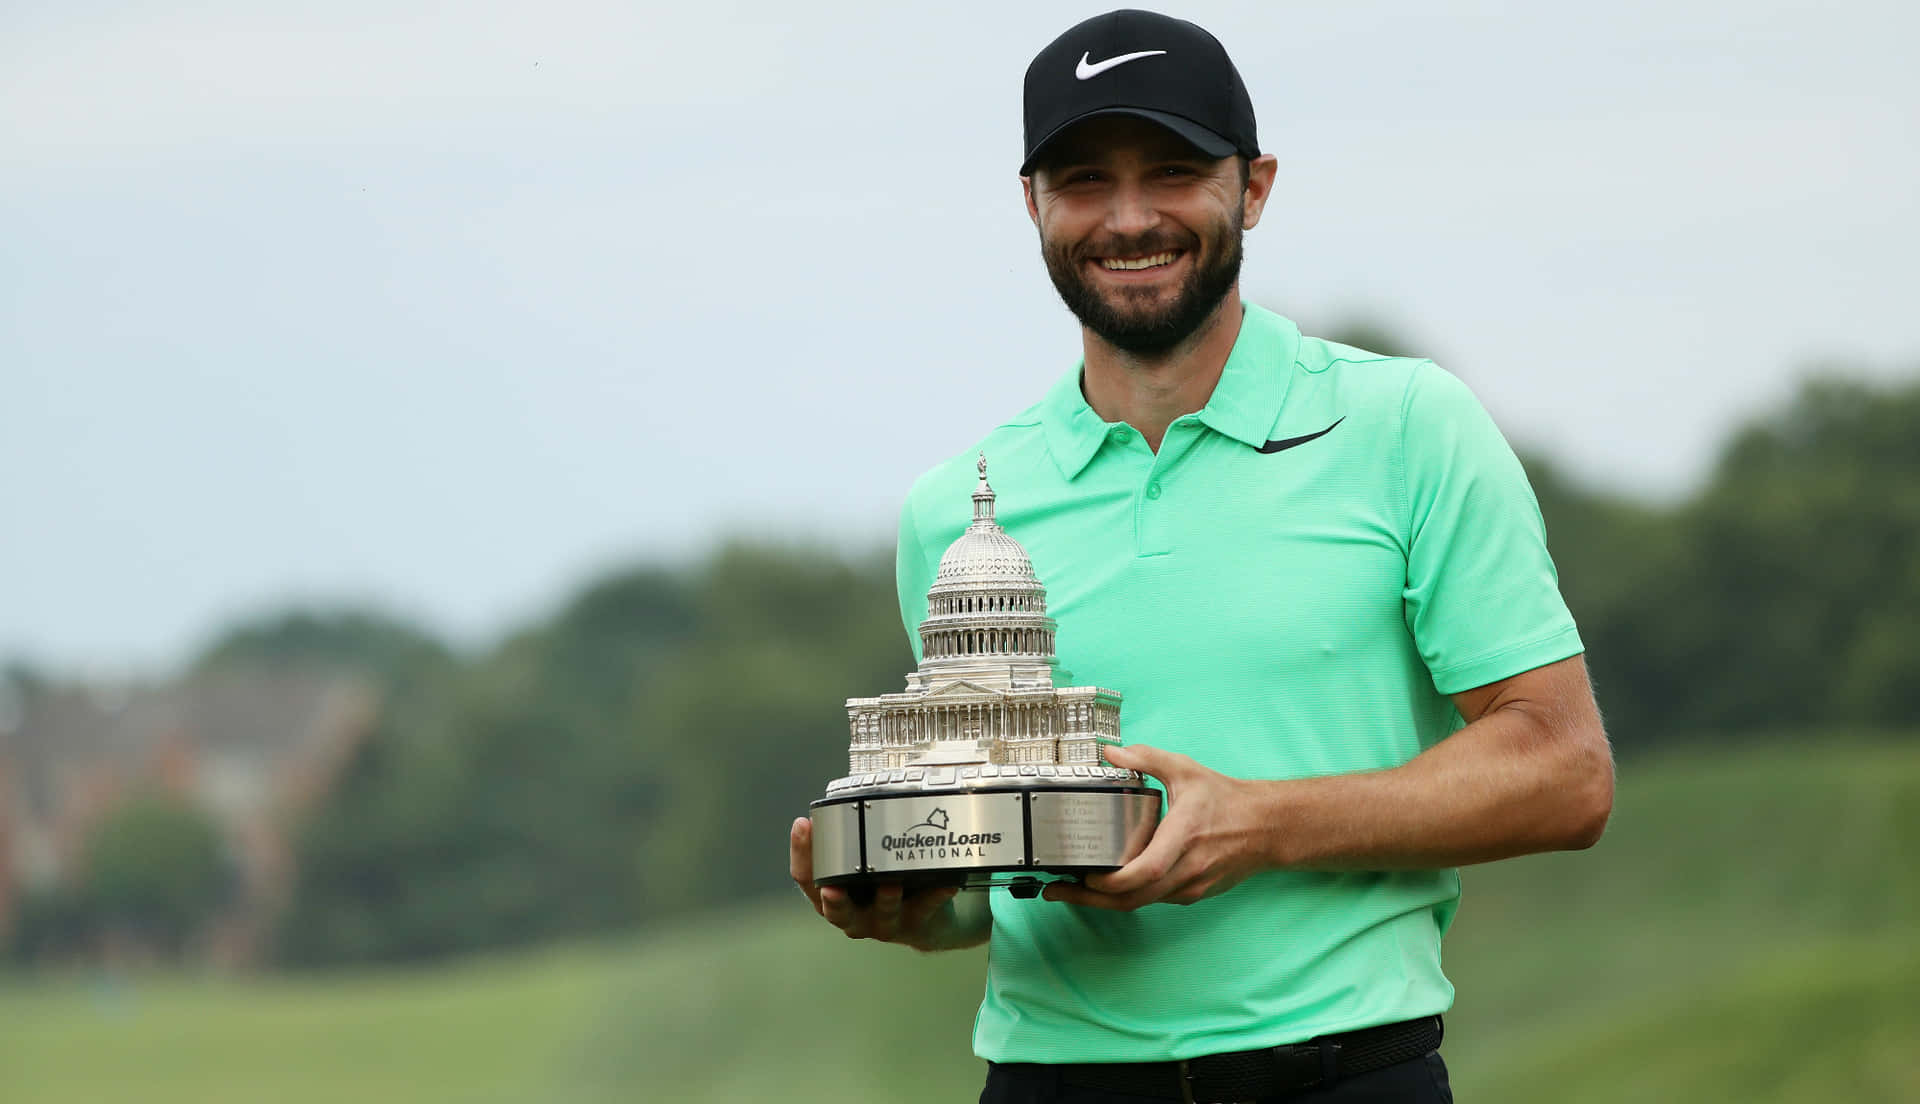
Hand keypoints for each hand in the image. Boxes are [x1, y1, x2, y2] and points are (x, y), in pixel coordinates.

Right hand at [790, 816, 959, 945]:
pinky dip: (935, 896)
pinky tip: (945, 883)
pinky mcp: (915, 924)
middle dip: (834, 900)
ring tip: (891, 884)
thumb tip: (846, 796)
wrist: (925, 921)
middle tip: (831, 888)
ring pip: (883, 914)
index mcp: (832, 895)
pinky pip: (926, 909)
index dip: (801, 852)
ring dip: (886, 899)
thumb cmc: (883, 884)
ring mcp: (884, 923)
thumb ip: (851, 841)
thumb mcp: (862, 864)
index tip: (803, 824)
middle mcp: (853, 914)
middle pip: (835, 911)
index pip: (807, 878)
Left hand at [1042, 743, 1271, 909]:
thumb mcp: (1185, 770)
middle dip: (1089, 899)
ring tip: (1071, 889)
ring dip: (1105, 901)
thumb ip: (1146, 758)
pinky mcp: (1192, 894)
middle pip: (1132, 899)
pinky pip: (1153, 900)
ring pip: (1141, 903)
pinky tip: (1107, 886)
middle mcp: (1186, 869)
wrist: (1267, 828)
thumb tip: (1111, 752)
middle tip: (1055, 890)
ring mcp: (1190, 886)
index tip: (1083, 874)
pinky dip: (1128, 896)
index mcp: (1183, 837)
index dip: (1111, 881)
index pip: (1145, 872)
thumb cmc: (1226, 800)